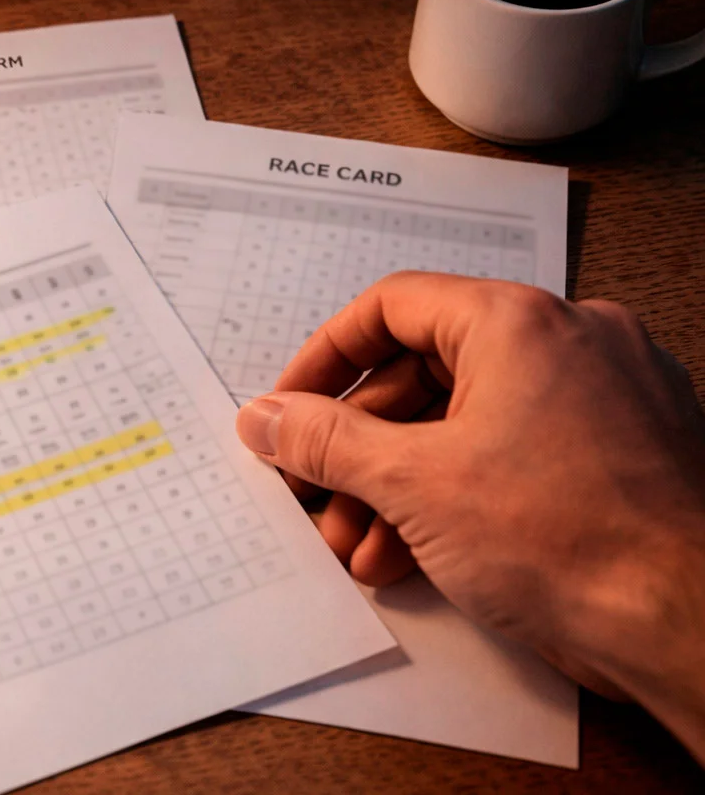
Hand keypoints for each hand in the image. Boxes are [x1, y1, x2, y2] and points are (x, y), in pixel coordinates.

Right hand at [234, 273, 704, 757]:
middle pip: (426, 373)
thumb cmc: (575, 538)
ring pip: (467, 424)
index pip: (393, 308)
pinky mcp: (617, 458)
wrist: (690, 622)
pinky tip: (411, 558)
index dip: (326, 360)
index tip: (289, 408)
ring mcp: (601, 401)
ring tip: (358, 545)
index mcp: (519, 323)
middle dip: (358, 446)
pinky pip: (513, 459)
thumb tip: (267, 417)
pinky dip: (455, 499)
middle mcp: (567, 345)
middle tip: (315, 491)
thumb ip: (325, 441)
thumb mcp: (413, 483)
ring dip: (397, 486)